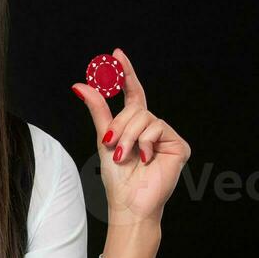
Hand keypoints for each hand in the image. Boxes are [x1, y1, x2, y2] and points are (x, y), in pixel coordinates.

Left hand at [71, 48, 189, 222]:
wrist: (129, 203)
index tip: (116, 53)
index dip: (125, 73)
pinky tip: (146, 159)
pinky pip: (157, 128)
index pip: (132, 93)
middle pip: (135, 108)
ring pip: (145, 117)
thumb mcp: (104, 138)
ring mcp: (166, 136)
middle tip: (112, 144)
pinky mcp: (178, 145)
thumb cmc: (117, 178)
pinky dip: (146, 143)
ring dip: (129, 137)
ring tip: (127, 156)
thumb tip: (80, 84)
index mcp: (135, 126)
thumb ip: (98, 110)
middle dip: (120, 125)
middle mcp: (152, 128)